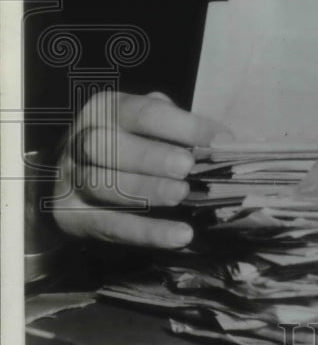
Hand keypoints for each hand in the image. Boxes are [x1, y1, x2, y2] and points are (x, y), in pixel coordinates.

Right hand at [52, 91, 229, 247]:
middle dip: (149, 156)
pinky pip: (110, 225)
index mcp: (106, 109)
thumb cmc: (125, 145)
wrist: (67, 180)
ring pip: (102, 184)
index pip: (143, 112)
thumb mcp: (144, 125)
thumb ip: (177, 127)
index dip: (182, 125)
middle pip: (107, 145)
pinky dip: (147, 232)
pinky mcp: (72, 217)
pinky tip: (180, 235)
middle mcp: (82, 140)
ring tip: (181, 195)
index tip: (219, 140)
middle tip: (186, 167)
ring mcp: (71, 179)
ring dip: (145, 190)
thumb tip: (223, 138)